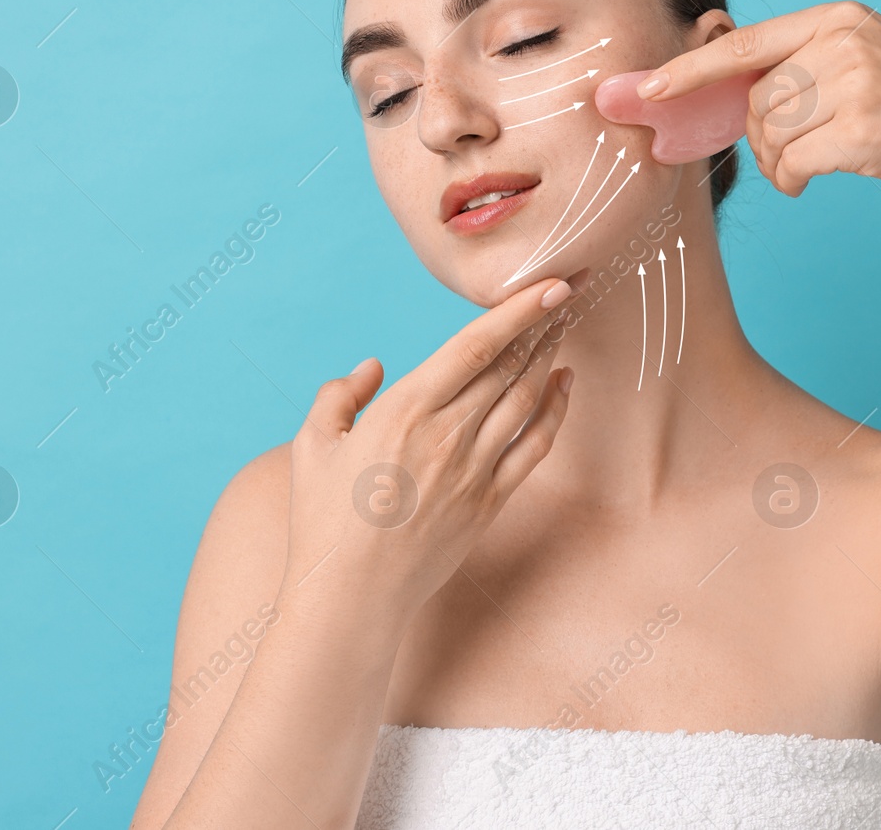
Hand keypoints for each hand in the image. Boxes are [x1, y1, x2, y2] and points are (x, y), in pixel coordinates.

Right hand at [280, 271, 584, 615]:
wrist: (351, 597)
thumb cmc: (323, 520)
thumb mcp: (313, 445)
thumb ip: (339, 395)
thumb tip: (372, 367)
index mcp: (405, 409)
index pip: (475, 345)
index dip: (519, 311)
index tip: (550, 284)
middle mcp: (449, 433)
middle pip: (509, 365)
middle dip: (543, 322)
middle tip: (568, 289)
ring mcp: (475, 469)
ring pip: (527, 399)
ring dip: (550, 356)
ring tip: (565, 324)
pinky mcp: (489, 502)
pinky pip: (534, 446)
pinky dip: (556, 411)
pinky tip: (564, 384)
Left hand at [639, 1, 880, 198]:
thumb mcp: (867, 60)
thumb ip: (806, 66)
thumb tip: (733, 99)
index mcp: (837, 19)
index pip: (745, 44)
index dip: (690, 69)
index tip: (647, 88)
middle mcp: (842, 42)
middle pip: (756, 100)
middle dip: (759, 139)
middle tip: (788, 159)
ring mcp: (853, 83)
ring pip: (770, 133)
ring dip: (777, 164)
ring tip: (805, 170)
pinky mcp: (861, 129)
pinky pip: (792, 163)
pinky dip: (792, 181)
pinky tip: (810, 184)